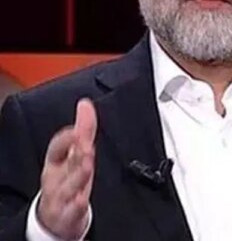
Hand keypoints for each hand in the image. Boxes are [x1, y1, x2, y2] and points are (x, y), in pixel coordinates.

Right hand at [37, 99, 96, 238]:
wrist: (55, 216)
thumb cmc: (66, 180)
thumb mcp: (74, 153)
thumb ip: (84, 128)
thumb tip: (86, 104)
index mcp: (56, 162)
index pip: (57, 147)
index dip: (65, 138)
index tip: (76, 129)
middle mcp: (55, 178)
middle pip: (65, 165)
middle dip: (75, 154)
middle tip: (86, 145)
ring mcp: (60, 196)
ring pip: (68, 186)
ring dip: (77, 175)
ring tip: (87, 165)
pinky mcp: (67, 214)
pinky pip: (71, 210)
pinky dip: (75, 205)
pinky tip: (81, 200)